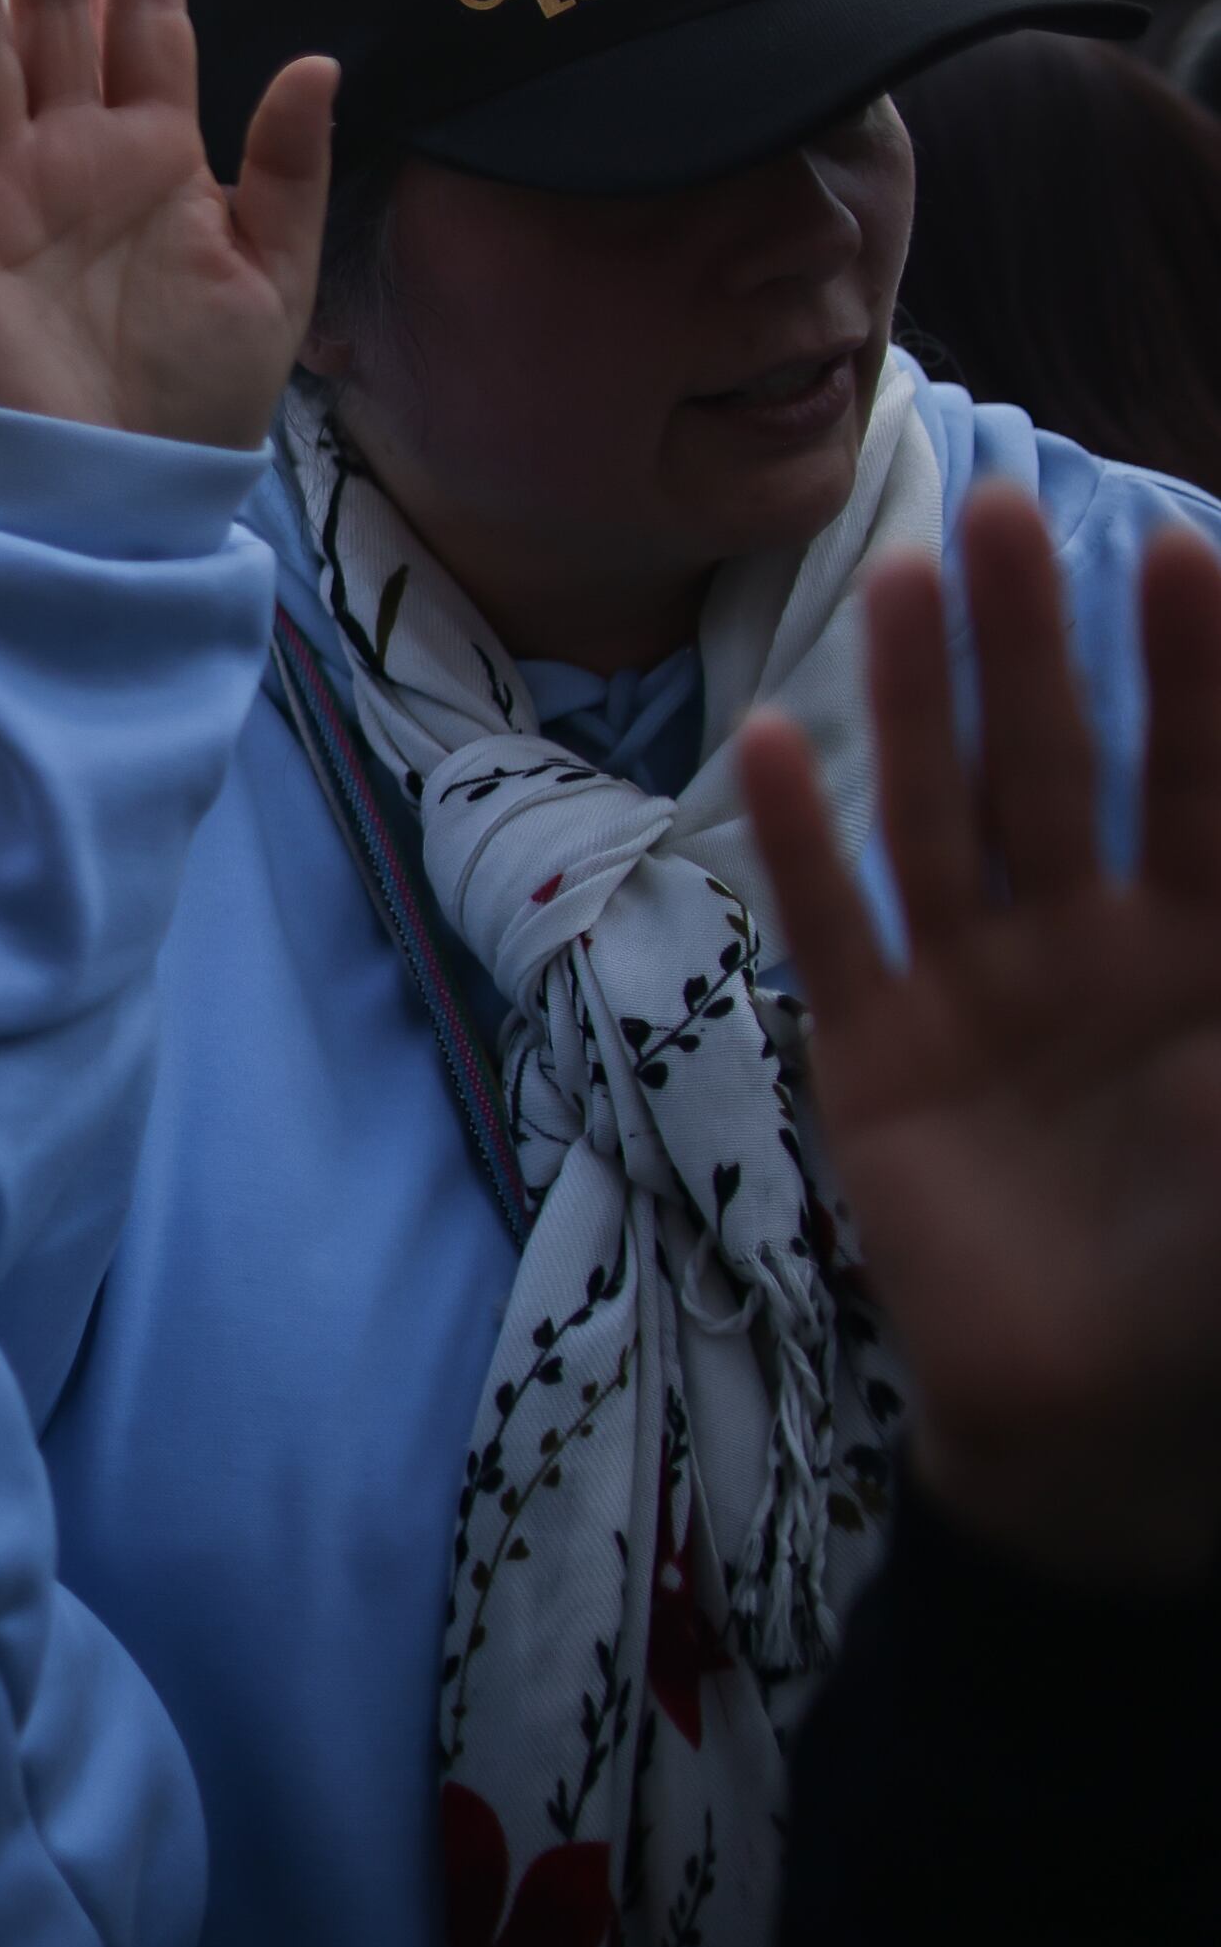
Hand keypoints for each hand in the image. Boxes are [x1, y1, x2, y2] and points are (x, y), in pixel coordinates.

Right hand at [739, 487, 1220, 1589]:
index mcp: (1208, 953)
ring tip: (901, 579)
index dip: (1196, 675)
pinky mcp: (877, 1059)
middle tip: (1007, 511)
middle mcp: (1090, 947)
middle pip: (1057, 764)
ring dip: (917, 699)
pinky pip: (834, 929)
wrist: (1104, 1434)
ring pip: (941, 814)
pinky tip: (770, 745)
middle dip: (1039, 642)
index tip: (1186, 550)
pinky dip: (800, 842)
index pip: (1203, 781)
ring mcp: (976, 994)